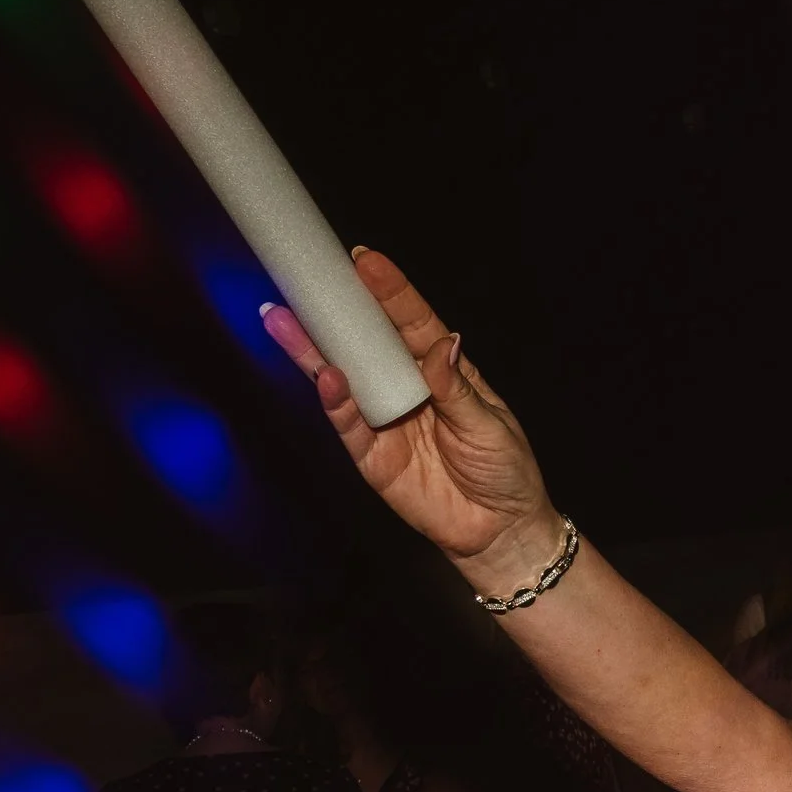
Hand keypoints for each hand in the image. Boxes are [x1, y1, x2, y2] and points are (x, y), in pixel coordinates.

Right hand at [262, 249, 563, 590]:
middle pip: (367, 343)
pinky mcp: (371, 454)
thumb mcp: (490, 425)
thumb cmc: (504, 470)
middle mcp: (408, 388)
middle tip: (309, 277)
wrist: (498, 530)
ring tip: (286, 318)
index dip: (390, 292)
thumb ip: (457, 387)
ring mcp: (385, 419)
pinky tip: (324, 374)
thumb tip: (442, 343)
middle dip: (339, 311)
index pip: (413, 323)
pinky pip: (347, 423)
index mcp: (443, 370)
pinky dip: (334, 400)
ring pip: (344, 377)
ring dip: (315, 349)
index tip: (366, 261)